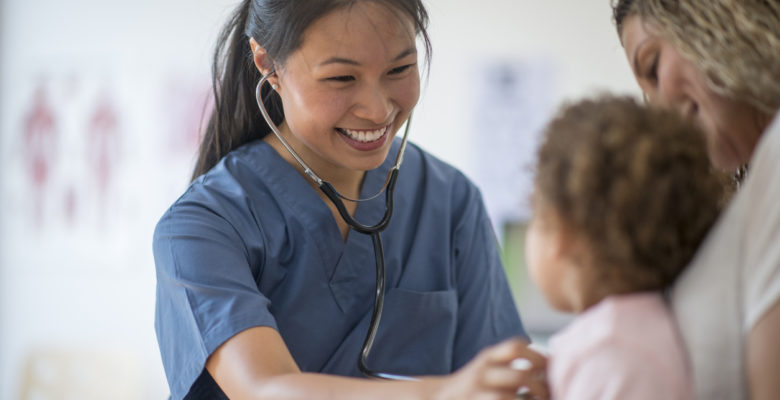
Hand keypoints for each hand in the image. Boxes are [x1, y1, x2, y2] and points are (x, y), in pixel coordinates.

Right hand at [432, 338, 548, 399]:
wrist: (438, 397)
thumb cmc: (473, 386)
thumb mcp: (487, 367)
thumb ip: (510, 365)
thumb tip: (550, 371)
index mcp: (487, 357)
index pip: (516, 347)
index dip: (539, 357)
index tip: (551, 369)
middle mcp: (481, 373)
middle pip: (519, 377)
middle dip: (540, 388)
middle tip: (549, 395)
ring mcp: (476, 392)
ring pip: (507, 398)